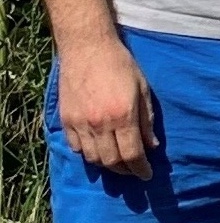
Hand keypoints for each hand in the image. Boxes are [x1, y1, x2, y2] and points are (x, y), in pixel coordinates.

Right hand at [57, 37, 158, 178]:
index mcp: (123, 116)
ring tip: (117, 161)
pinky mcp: (65, 120)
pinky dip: (87, 153)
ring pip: (92, 158)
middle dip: (125, 170)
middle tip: (134, 169)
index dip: (141, 169)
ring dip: (106, 164)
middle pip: (111, 161)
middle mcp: (100, 124)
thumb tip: (151, 146)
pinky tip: (97, 148)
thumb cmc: (120, 64)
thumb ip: (147, 120)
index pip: (132, 154)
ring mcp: (79, 123)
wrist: (87, 48)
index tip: (147, 175)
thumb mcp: (143, 89)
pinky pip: (76, 147)